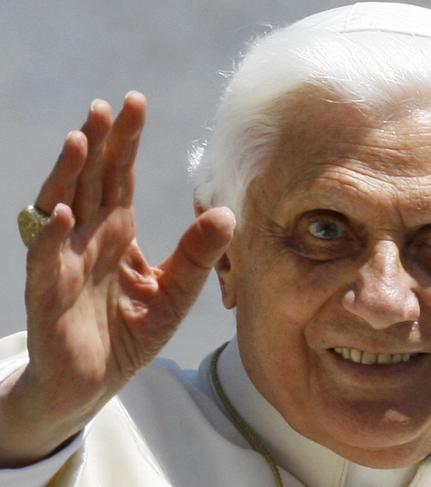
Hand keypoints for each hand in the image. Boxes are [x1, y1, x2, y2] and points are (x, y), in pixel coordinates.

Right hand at [0, 92, 234, 465]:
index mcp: (118, 231)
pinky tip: (62, 215)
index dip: (126, 141)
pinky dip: (52, 239)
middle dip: (97, 143)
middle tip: (107, 106)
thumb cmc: (130, 332)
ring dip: (68, 175)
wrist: (94, 380)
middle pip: (90, 181)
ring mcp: (66, 262)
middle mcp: (89, 237)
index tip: (136, 102)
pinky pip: (47, 263)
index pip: (119, 176)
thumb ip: (198, 255)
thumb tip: (229, 213)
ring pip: (62, 208)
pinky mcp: (49, 296)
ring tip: (81, 140)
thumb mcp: (175, 292)